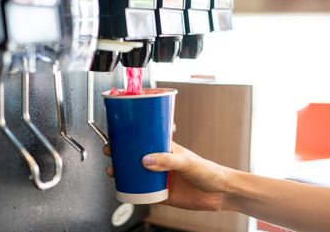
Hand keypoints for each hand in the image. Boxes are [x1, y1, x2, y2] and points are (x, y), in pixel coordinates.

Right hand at [104, 143, 231, 210]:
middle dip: (121, 154)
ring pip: (136, 174)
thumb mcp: (187, 162)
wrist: (220, 194)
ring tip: (112, 171)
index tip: (117, 135)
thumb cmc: (209, 171)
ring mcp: (160, 178)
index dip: (130, 137)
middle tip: (110, 152)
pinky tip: (124, 189)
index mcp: (166, 149)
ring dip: (123, 172)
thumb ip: (167, 160)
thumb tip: (146, 160)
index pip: (145, 139)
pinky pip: (142, 192)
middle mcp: (161, 162)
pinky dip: (132, 190)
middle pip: (136, 156)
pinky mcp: (161, 194)